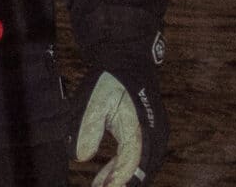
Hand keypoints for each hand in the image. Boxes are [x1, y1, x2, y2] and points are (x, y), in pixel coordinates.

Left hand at [74, 54, 165, 186]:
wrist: (128, 60)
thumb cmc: (111, 81)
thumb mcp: (94, 101)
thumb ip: (87, 129)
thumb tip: (79, 157)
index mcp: (140, 128)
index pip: (131, 162)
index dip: (118, 179)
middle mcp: (154, 135)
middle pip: (142, 171)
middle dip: (124, 183)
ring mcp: (155, 135)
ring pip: (142, 167)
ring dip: (123, 179)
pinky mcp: (149, 134)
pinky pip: (139, 158)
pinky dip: (124, 169)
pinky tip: (106, 178)